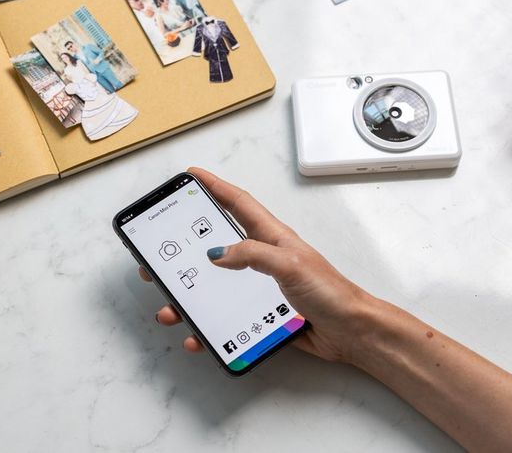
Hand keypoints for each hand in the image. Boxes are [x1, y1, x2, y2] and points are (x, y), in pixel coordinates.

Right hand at [138, 167, 377, 362]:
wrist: (350, 332)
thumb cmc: (329, 292)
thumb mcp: (290, 264)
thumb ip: (253, 254)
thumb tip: (216, 252)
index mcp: (271, 237)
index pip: (238, 203)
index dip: (215, 187)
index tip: (191, 176)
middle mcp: (263, 258)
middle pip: (217, 245)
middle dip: (187, 248)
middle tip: (161, 255)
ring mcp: (261, 287)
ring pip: (215, 287)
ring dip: (191, 296)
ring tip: (170, 306)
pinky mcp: (261, 314)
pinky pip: (227, 318)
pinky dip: (209, 327)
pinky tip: (197, 335)